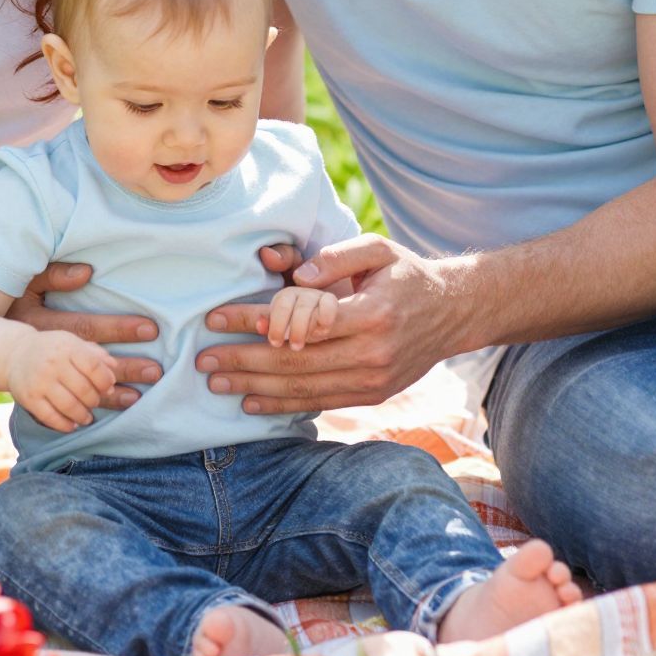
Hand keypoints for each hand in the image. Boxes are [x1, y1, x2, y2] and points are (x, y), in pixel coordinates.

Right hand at [6, 327, 118, 432]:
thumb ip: (96, 354)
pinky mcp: (28, 398)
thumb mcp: (73, 343)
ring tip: (86, 417)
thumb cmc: (52, 350)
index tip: (107, 388)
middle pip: (84, 390)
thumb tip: (114, 369)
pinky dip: (65, 425)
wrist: (15, 354)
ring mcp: (39, 382)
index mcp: (67, 347)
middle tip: (94, 403)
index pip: (94, 367)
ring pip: (70, 406)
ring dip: (83, 416)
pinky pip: (51, 418)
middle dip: (94, 400)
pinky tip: (72, 425)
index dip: (105, 381)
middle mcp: (53, 363)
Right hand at [8, 261, 161, 409]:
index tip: (150, 329)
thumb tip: (86, 271)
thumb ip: (56, 277)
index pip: (91, 330)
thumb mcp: (32, 288)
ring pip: (76, 397)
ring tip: (132, 399)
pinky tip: (86, 420)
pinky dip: (70, 420)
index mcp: (53, 330)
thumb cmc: (20, 314)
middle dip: (127, 370)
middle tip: (154, 371)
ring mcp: (38, 381)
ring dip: (104, 400)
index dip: (120, 330)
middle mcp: (48, 358)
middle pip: (91, 367)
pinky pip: (53, 415)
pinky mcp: (29, 399)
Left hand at [197, 234, 470, 412]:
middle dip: (243, 361)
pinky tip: (252, 404)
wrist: (453, 313)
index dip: (255, 320)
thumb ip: (336, 257)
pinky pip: (319, 402)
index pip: (300, 321)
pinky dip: (282, 406)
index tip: (216, 318)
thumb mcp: (378, 250)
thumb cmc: (406, 275)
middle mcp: (374, 352)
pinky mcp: (372, 395)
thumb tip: (296, 274)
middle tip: (202, 358)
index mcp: (373, 313)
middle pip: (295, 361)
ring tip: (216, 382)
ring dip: (254, 387)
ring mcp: (373, 380)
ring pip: (303, 387)